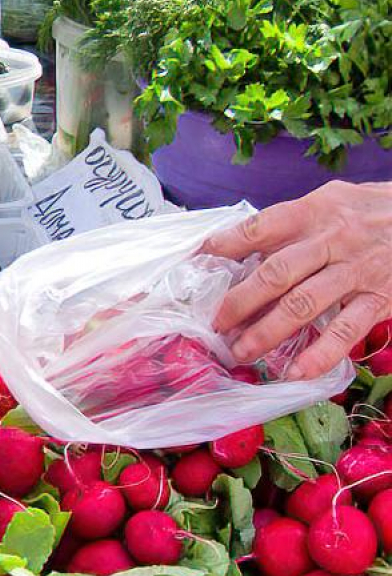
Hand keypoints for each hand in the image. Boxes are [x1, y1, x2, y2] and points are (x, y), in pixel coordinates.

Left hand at [202, 181, 391, 378]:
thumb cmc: (368, 212)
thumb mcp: (329, 202)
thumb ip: (289, 225)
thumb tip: (236, 248)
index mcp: (313, 212)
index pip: (260, 227)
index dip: (227, 244)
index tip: (200, 259)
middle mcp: (332, 240)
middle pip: (277, 273)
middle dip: (240, 302)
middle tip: (216, 324)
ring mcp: (356, 271)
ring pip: (304, 304)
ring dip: (268, 332)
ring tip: (241, 352)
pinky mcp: (379, 299)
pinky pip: (345, 331)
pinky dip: (319, 355)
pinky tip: (295, 373)